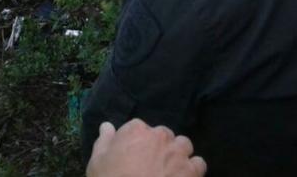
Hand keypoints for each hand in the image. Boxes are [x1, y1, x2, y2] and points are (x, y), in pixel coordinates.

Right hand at [86, 120, 205, 176]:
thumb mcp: (97, 161)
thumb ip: (104, 140)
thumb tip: (107, 126)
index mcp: (136, 130)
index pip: (138, 128)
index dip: (136, 141)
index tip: (133, 153)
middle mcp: (160, 137)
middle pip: (164, 134)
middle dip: (159, 145)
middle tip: (151, 162)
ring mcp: (178, 154)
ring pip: (184, 145)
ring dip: (178, 153)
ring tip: (171, 168)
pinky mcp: (192, 172)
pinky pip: (199, 163)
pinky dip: (193, 169)